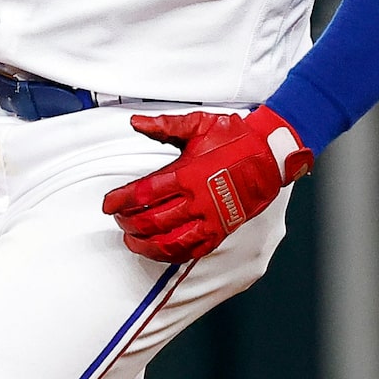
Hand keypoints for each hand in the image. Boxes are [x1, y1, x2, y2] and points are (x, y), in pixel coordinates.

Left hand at [101, 107, 311, 261]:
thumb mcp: (197, 123)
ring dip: (144, 244)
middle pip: (151, 221)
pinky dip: (170, 255)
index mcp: (187, 174)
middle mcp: (197, 200)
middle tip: (118, 219)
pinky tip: (157, 251)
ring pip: (168, 242)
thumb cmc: (234, 137)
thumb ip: (163, 125)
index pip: (143, 194)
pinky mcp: (221, 231)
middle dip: (128, 223)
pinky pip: (191, 251)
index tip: (107, 204)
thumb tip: (134, 123)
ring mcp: (210, 219)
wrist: (271, 153)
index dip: (120, 201)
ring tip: (131, 240)